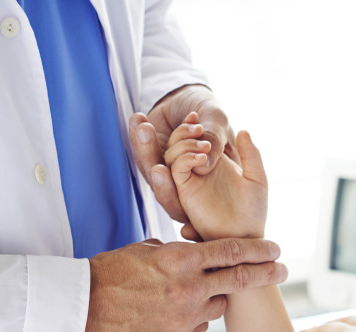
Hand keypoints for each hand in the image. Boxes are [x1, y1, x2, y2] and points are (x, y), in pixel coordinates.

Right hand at [85, 238, 286, 331]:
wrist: (86, 308)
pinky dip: (194, 317)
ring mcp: (187, 317)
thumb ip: (182, 254)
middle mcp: (190, 289)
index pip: (233, 252)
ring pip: (217, 304)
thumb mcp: (149, 250)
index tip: (276, 250)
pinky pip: (199, 325)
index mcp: (182, 261)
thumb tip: (203, 254)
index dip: (259, 251)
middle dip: (266, 274)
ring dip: (214, 297)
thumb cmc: (114, 273)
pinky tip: (172, 312)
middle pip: (240, 280)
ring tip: (188, 293)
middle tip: (282, 271)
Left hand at [129, 84, 236, 222]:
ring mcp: (168, 171)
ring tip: (145, 128)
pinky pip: (141, 153)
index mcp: (211, 184)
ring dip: (147, 152)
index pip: (199, 209)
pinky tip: (140, 119)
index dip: (187, 210)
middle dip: (162, 185)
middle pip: (172, 197)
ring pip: (153, 174)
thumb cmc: (209, 112)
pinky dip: (138, 136)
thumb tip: (205, 163)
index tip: (181, 188)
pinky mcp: (151, 157)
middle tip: (158, 170)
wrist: (189, 97)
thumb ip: (214, 141)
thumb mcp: (217, 121)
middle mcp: (187, 183)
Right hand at [166, 112, 266, 240]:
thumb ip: (251, 155)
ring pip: (170, 156)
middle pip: (172, 145)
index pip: (189, 139)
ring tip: (202, 144)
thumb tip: (244, 131)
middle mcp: (195, 171)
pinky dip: (185, 159)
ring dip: (181, 143)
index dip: (188, 125)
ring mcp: (188, 181)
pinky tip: (202, 158)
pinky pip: (176, 171)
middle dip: (178, 130)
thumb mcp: (257, 178)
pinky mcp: (185, 193)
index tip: (195, 115)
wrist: (246, 236)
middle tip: (194, 122)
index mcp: (209, 164)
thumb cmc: (253, 211)